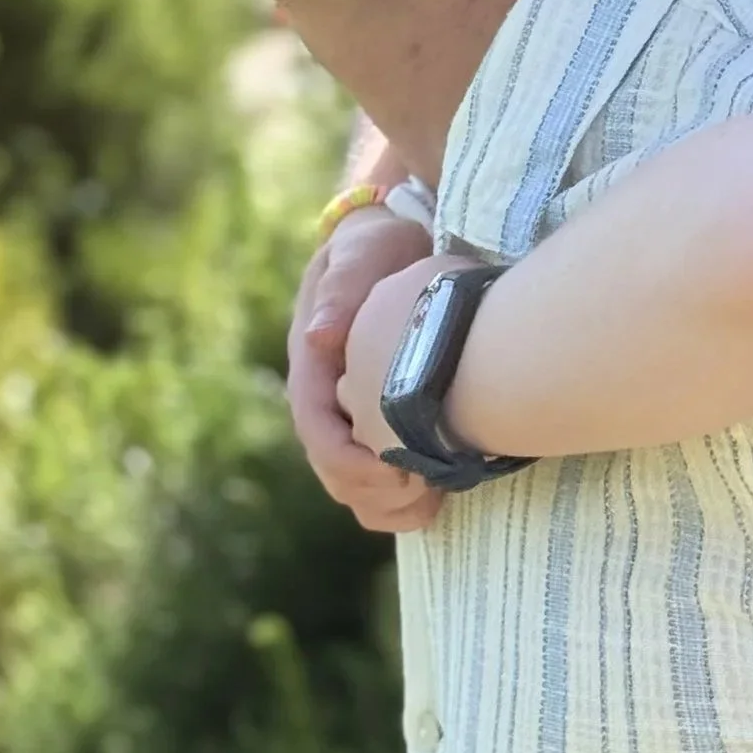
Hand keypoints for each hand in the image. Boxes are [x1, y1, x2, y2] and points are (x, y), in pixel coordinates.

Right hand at [286, 206, 441, 533]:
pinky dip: (402, 502)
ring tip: (435, 504)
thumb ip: (343, 290)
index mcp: (313, 367)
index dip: (348, 462)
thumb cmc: (378, 246)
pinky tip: (439, 500)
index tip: (395, 473)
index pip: (315, 430)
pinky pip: (378, 481)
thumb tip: (319, 336)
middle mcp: (325, 400)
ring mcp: (349, 416)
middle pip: (334, 471)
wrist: (395, 246)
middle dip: (376, 492)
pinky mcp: (376, 425)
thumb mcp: (362, 254)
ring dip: (389, 506)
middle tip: (428, 493)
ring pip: (354, 485)